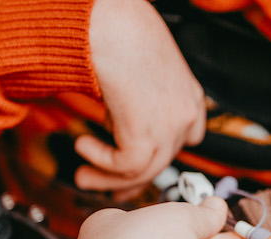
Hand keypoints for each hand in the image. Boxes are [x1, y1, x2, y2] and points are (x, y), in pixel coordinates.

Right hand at [75, 0, 205, 198]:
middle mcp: (186, 113)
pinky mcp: (150, 134)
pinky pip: (126, 165)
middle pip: (162, 163)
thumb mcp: (137, 70)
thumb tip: (116, 123)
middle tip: (97, 181)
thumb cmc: (115, 32)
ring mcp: (172, 126)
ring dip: (106, 178)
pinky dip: (101, 162)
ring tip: (82, 176)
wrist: (109, 24)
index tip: (129, 167)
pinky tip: (83, 145)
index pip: (187, 140)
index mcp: (188, 95)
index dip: (156, 156)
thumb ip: (138, 99)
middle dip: (127, 180)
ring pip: (143, 171)